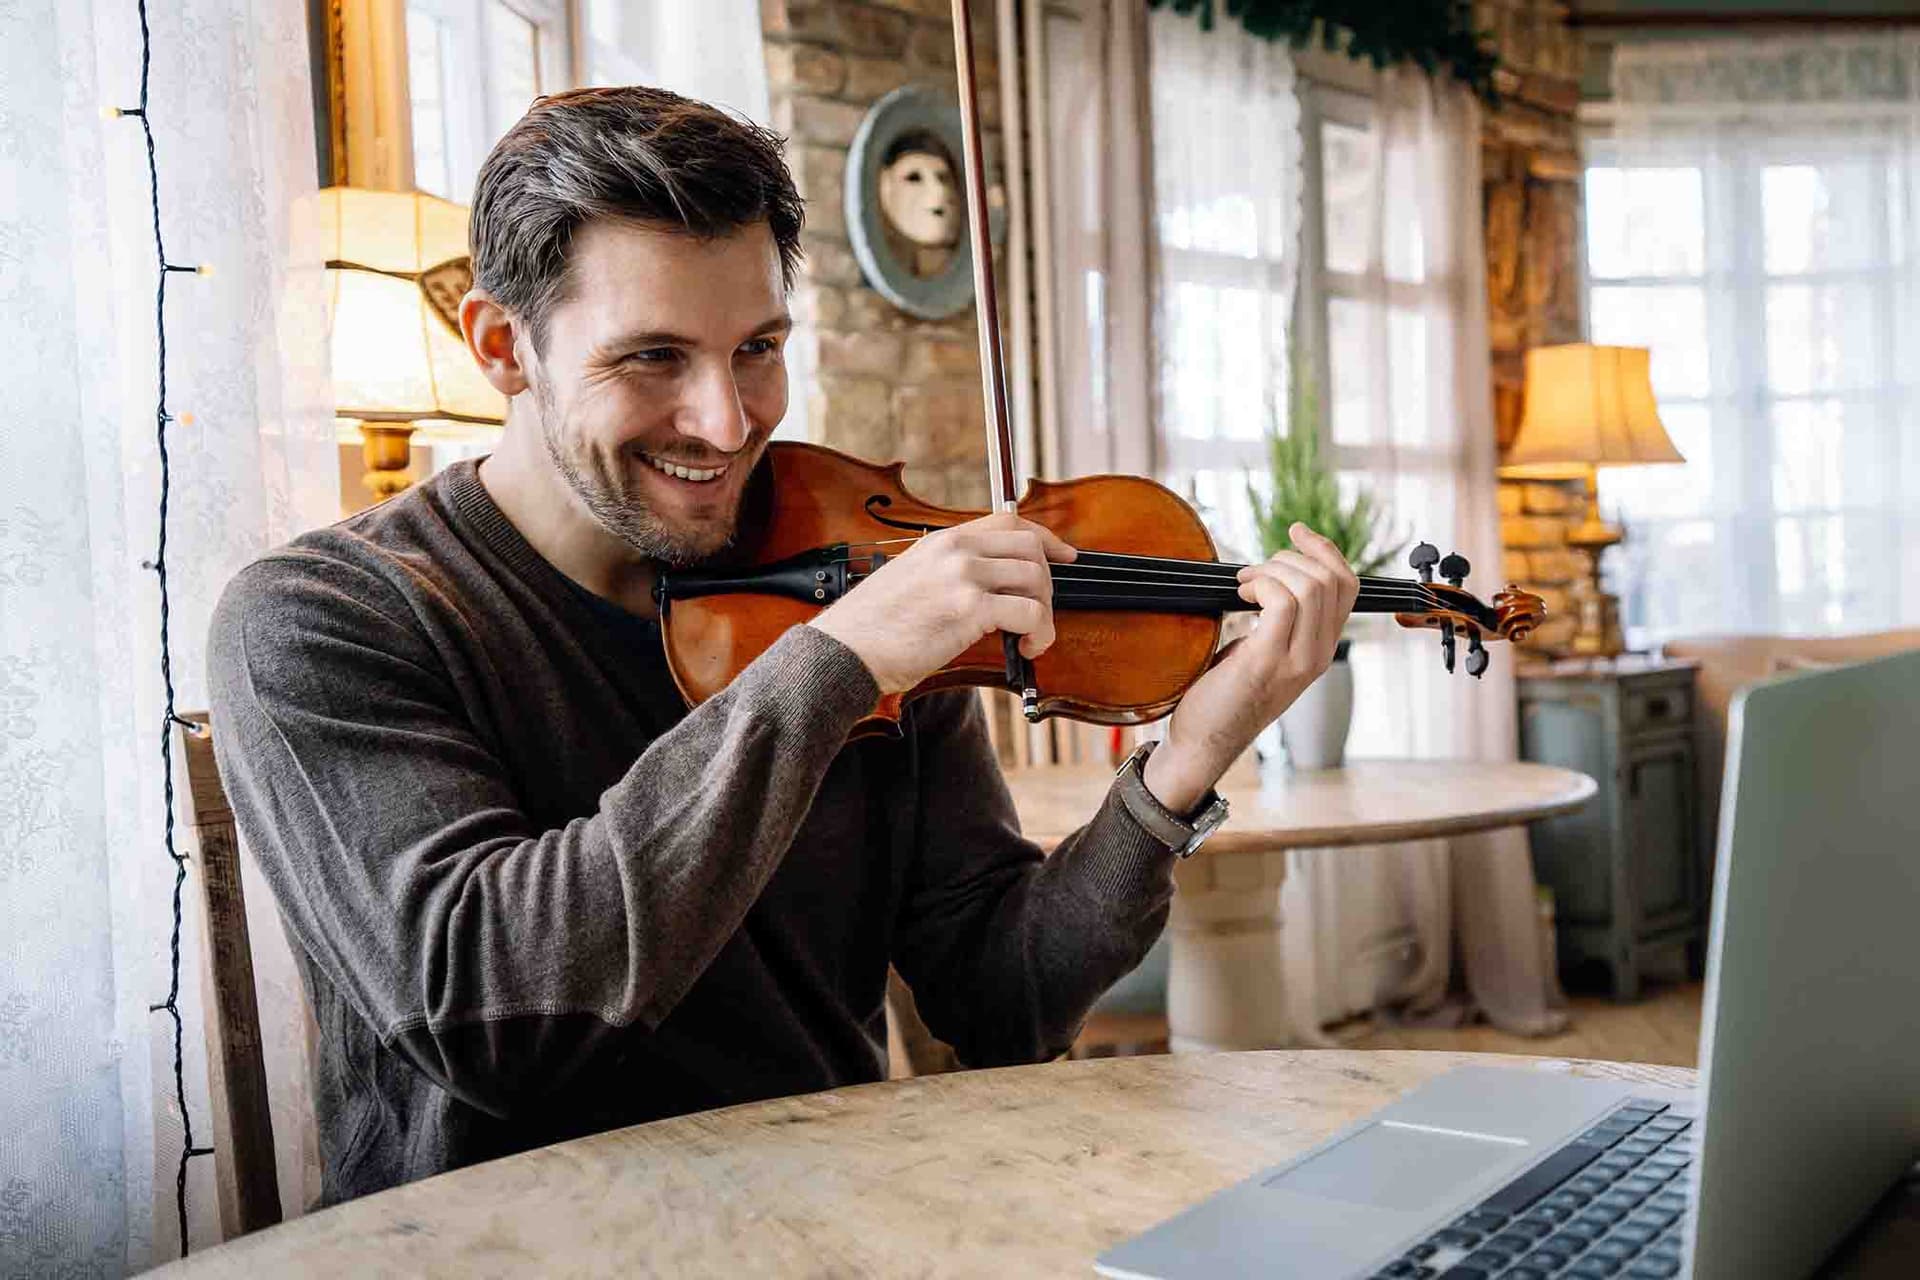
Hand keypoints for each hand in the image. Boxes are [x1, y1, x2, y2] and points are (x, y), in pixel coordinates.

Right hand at [808, 512, 1077, 695]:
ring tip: (1032, 638)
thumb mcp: (913, 580)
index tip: (1065, 555)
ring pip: (1036, 580)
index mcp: (944, 540)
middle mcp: (956, 550)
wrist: (846, 652)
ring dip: (1045, 613)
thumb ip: (951, 572)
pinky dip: (1040, 634)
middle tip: (1039, 615)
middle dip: (1047, 584)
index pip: (1010, 521)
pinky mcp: (969, 608)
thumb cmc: (875, 628)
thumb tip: (994, 586)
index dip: (1045, 538)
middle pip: (1031, 548)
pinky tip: (1026, 649)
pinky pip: (1030, 613)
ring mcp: (963, 576)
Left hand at [1143, 523, 1358, 811]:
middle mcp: (1318, 655)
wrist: (1203, 741)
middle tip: (1254, 570)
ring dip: (1271, 569)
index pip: (1347, 585)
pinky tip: (1240, 595)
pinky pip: (1282, 602)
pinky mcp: (1268, 662)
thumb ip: (1279, 620)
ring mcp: (1297, 661)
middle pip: (1331, 579)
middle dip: (1290, 557)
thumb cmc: (1223, 694)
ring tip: (1244, 584)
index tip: (1295, 532)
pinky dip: (1260, 584)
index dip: (1324, 549)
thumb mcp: (1262, 650)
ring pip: (1310, 586)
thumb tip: (1270, 574)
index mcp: (1321, 648)